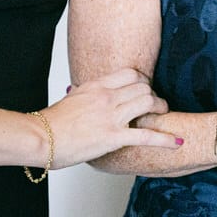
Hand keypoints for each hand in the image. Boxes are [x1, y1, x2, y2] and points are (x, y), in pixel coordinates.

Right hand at [42, 67, 177, 167]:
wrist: (40, 137)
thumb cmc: (50, 123)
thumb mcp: (69, 100)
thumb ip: (81, 94)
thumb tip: (78, 90)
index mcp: (96, 86)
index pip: (130, 74)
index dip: (143, 80)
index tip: (146, 87)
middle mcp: (106, 97)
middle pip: (143, 86)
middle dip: (153, 94)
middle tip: (155, 103)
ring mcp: (111, 116)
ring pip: (148, 102)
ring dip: (160, 107)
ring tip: (164, 113)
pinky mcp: (113, 137)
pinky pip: (146, 136)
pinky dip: (165, 139)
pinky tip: (177, 143)